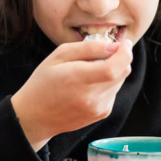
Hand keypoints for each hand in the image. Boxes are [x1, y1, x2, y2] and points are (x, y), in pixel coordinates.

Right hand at [12, 39, 132, 148]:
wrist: (35, 116)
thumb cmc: (43, 82)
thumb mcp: (58, 56)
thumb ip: (88, 48)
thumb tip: (113, 46)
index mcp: (78, 79)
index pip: (114, 67)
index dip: (125, 53)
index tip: (124, 43)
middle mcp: (92, 97)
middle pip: (122, 72)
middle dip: (120, 58)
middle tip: (105, 52)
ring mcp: (98, 108)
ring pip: (120, 81)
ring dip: (113, 71)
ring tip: (90, 71)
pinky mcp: (101, 114)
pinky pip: (114, 92)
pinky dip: (108, 84)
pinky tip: (89, 85)